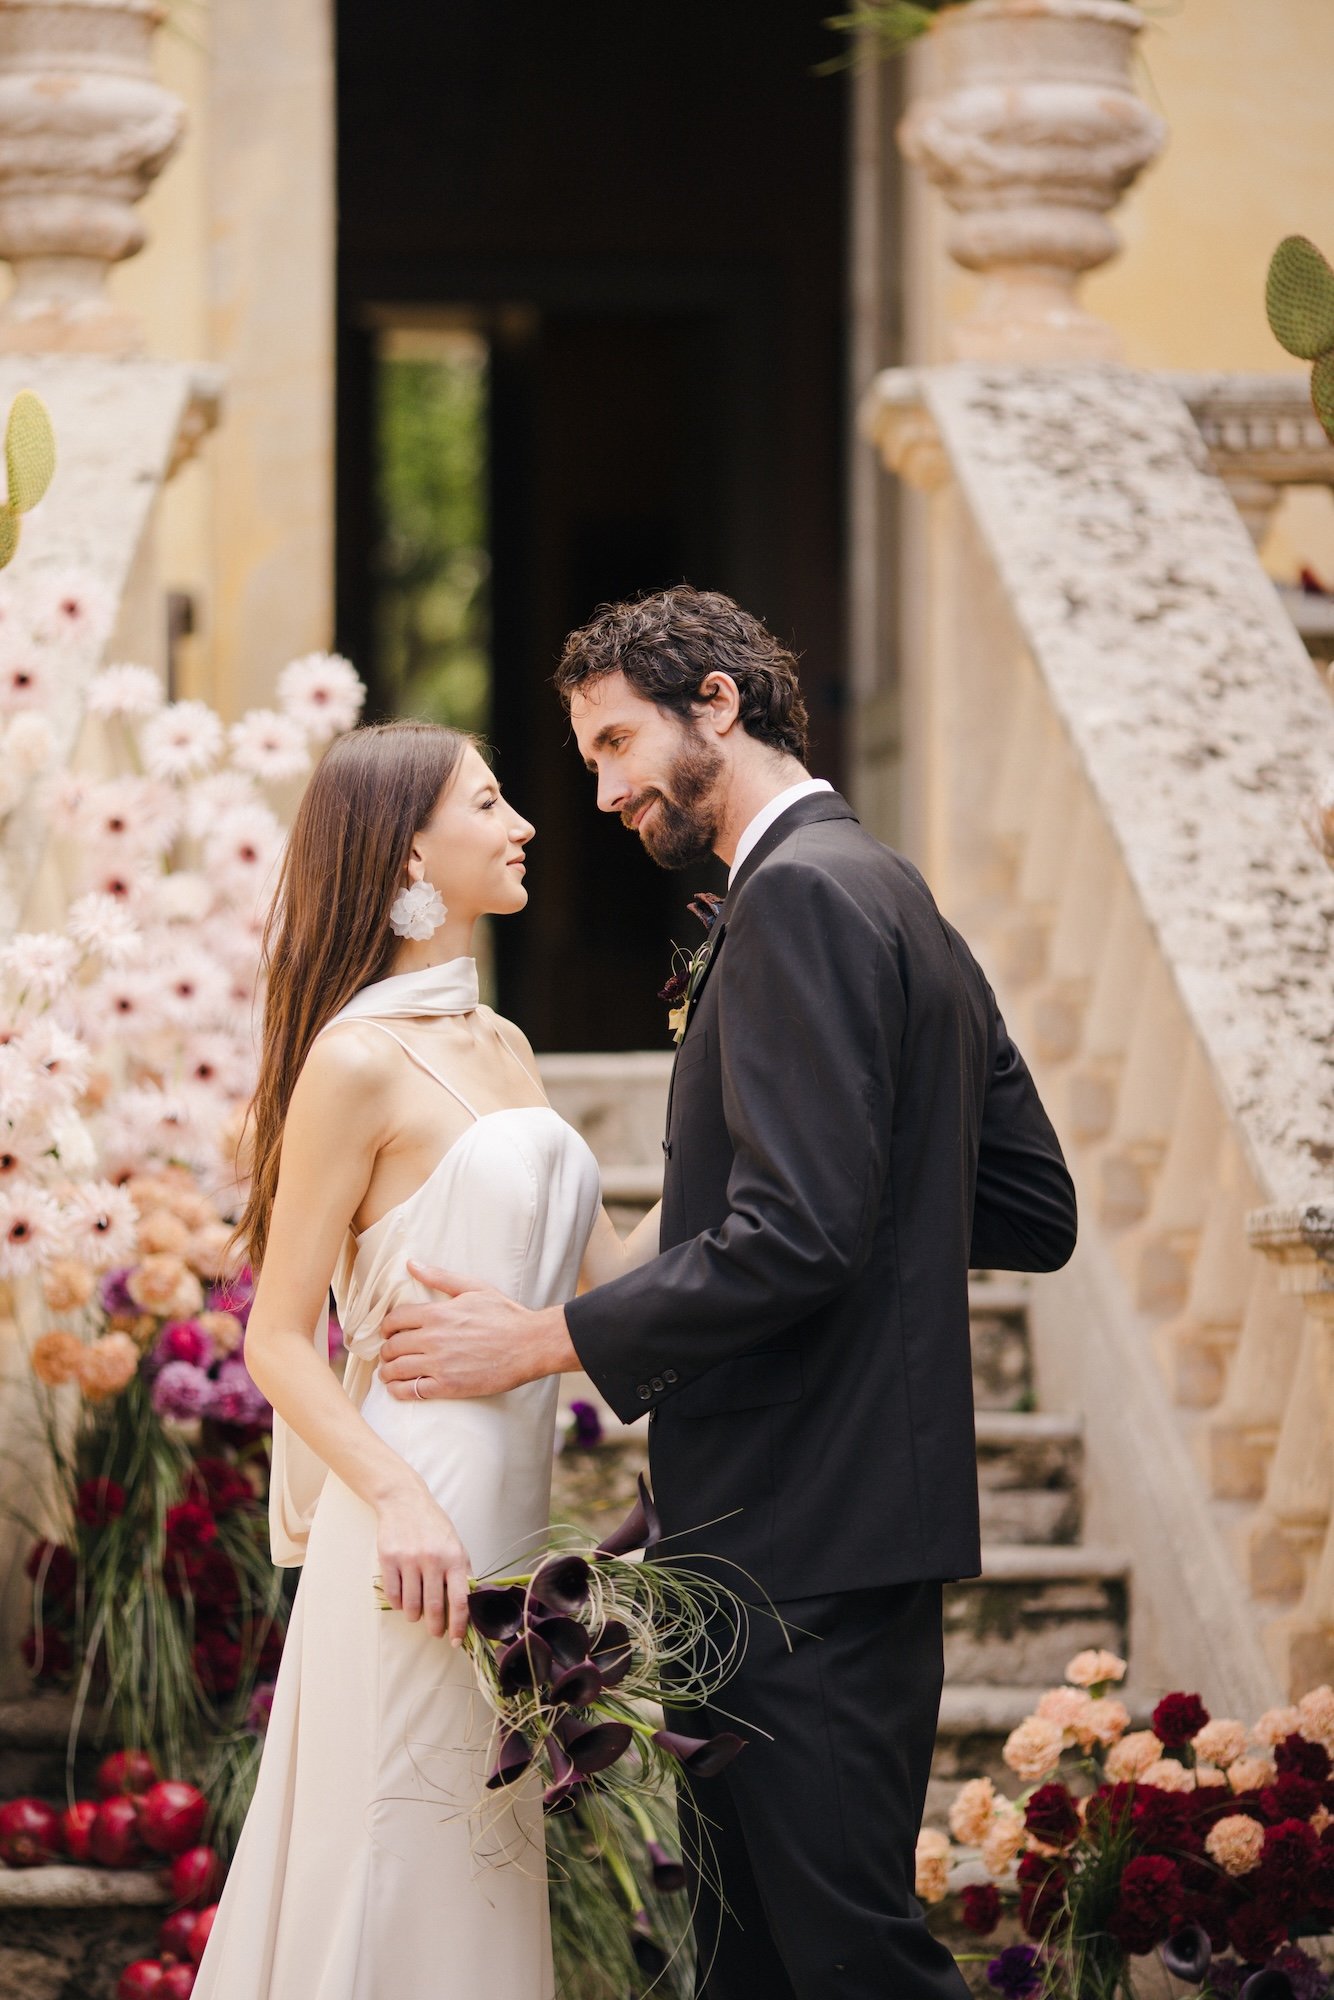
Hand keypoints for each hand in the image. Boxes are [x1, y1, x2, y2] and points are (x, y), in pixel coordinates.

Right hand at [376, 1479, 471, 1645]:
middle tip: (435, 1633)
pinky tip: (403, 1600)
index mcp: (454, 1558)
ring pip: (412, 1605)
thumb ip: (461, 1572)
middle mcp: (433, 1560)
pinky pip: (394, 1594)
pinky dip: (399, 1604)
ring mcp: (409, 1560)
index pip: (460, 1600)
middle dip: (435, 1627)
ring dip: (414, 1616)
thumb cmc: (433, 1525)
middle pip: (434, 1607)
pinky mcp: (388, 1559)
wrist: (404, 1501)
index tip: (455, 1640)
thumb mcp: (455, 1544)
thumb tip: (467, 1604)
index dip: (459, 1625)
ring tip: (417, 1615)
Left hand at [378, 1263, 575, 1400]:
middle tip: (390, 1353)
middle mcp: (433, 1338)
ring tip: (389, 1372)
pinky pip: (410, 1391)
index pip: (394, 1319)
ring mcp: (439, 1364)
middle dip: (386, 1350)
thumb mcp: (474, 1288)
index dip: (387, 1327)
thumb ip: (439, 1277)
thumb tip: (411, 1264)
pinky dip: (398, 1390)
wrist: (530, 1345)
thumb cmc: (505, 1315)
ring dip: (387, 1371)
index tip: (389, 1332)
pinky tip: (399, 1388)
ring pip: (396, 1369)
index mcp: (437, 1313)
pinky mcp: (447, 1386)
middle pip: (392, 1346)